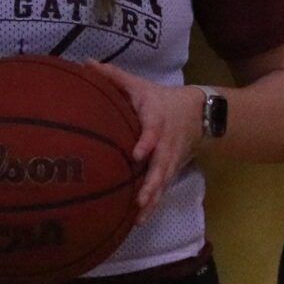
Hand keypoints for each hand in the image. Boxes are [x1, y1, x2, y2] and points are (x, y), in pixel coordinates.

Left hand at [86, 64, 205, 225]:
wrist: (198, 113)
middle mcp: (166, 142)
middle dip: (152, 182)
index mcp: (156, 118)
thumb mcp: (139, 85)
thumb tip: (86, 64)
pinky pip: (163, 188)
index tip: (137, 154)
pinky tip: (140, 220)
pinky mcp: (171, 170)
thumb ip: (113, 77)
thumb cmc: (159, 99)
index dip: (147, 142)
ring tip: (139, 217)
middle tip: (140, 198)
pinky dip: (154, 204)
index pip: (153, 130)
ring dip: (153, 199)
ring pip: (163, 181)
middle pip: (161, 164)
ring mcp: (171, 159)